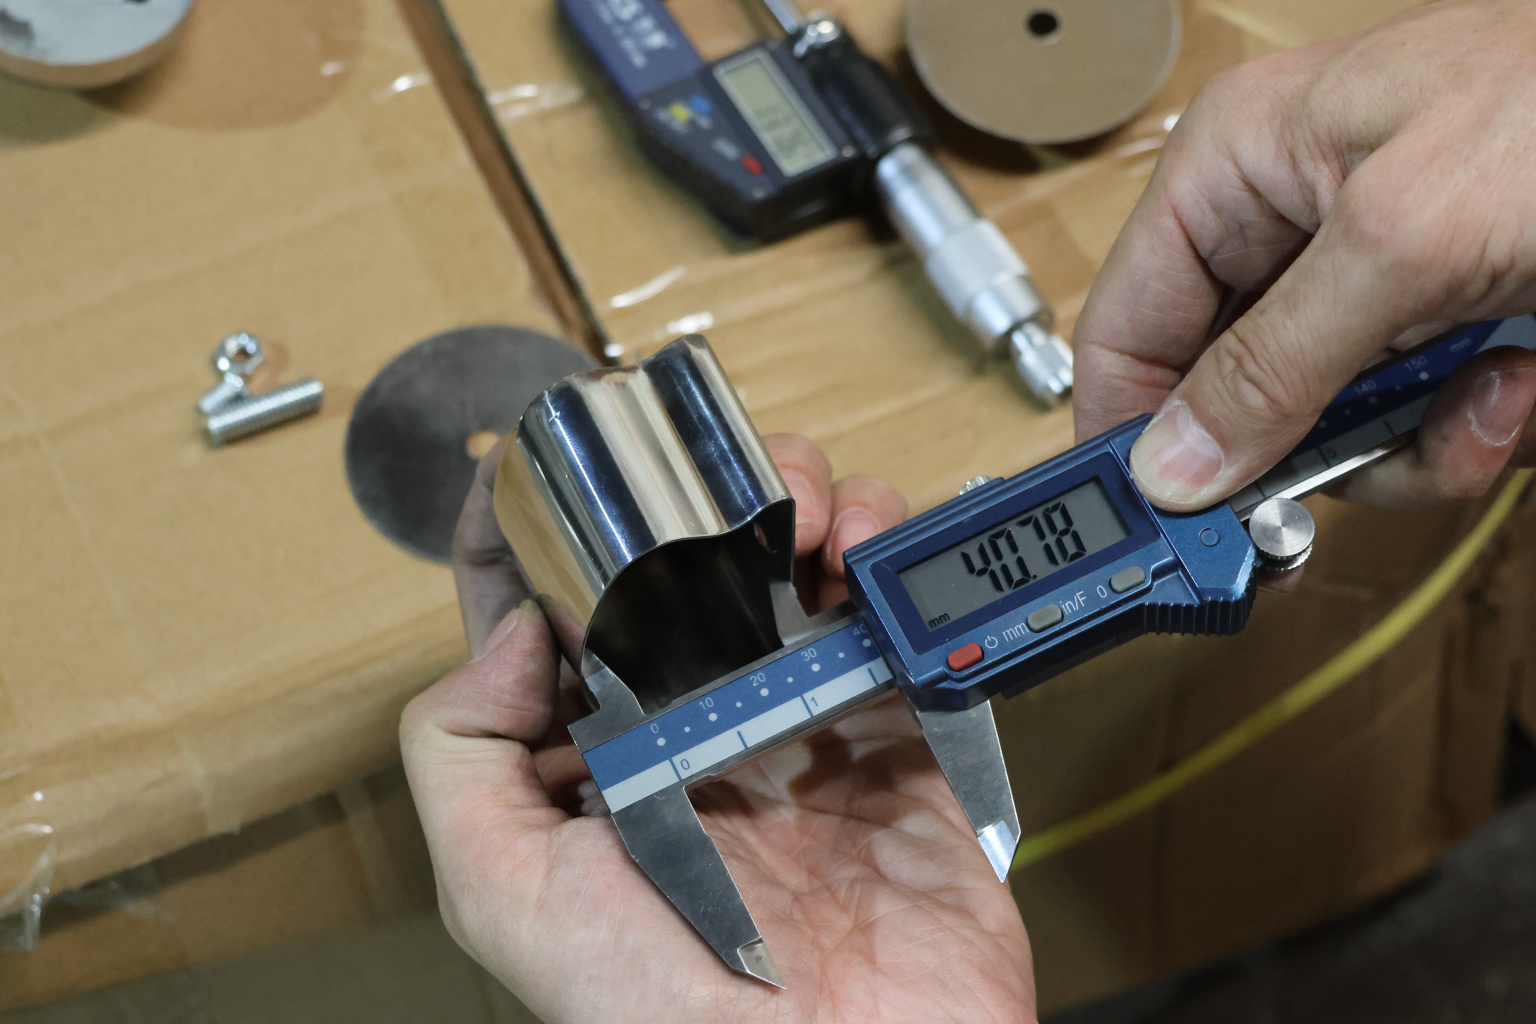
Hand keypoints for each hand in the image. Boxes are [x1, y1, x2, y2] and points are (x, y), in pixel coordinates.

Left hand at [401, 434, 1033, 1023]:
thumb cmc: (666, 1012)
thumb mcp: (506, 896)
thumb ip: (459, 757)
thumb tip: (514, 629)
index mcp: (602, 755)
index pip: (548, 618)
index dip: (531, 533)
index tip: (531, 458)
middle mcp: (698, 725)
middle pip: (684, 563)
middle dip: (692, 494)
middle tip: (707, 485)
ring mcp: (801, 719)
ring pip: (794, 562)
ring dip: (797, 499)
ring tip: (800, 513)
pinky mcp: (897, 726)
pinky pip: (893, 611)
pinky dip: (888, 555)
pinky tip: (863, 552)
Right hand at [1074, 0, 1535, 516]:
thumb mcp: (1403, 241)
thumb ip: (1271, 363)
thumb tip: (1173, 465)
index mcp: (1232, 171)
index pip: (1123, 330)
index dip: (1132, 435)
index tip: (1154, 532)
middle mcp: (1284, 230)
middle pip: (1222, 396)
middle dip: (1297, 449)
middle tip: (1332, 491)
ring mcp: (1363, 283)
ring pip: (1315, 429)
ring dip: (1402, 444)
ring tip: (1483, 394)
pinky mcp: (1434, 322)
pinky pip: (1402, 423)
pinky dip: (1463, 430)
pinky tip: (1516, 385)